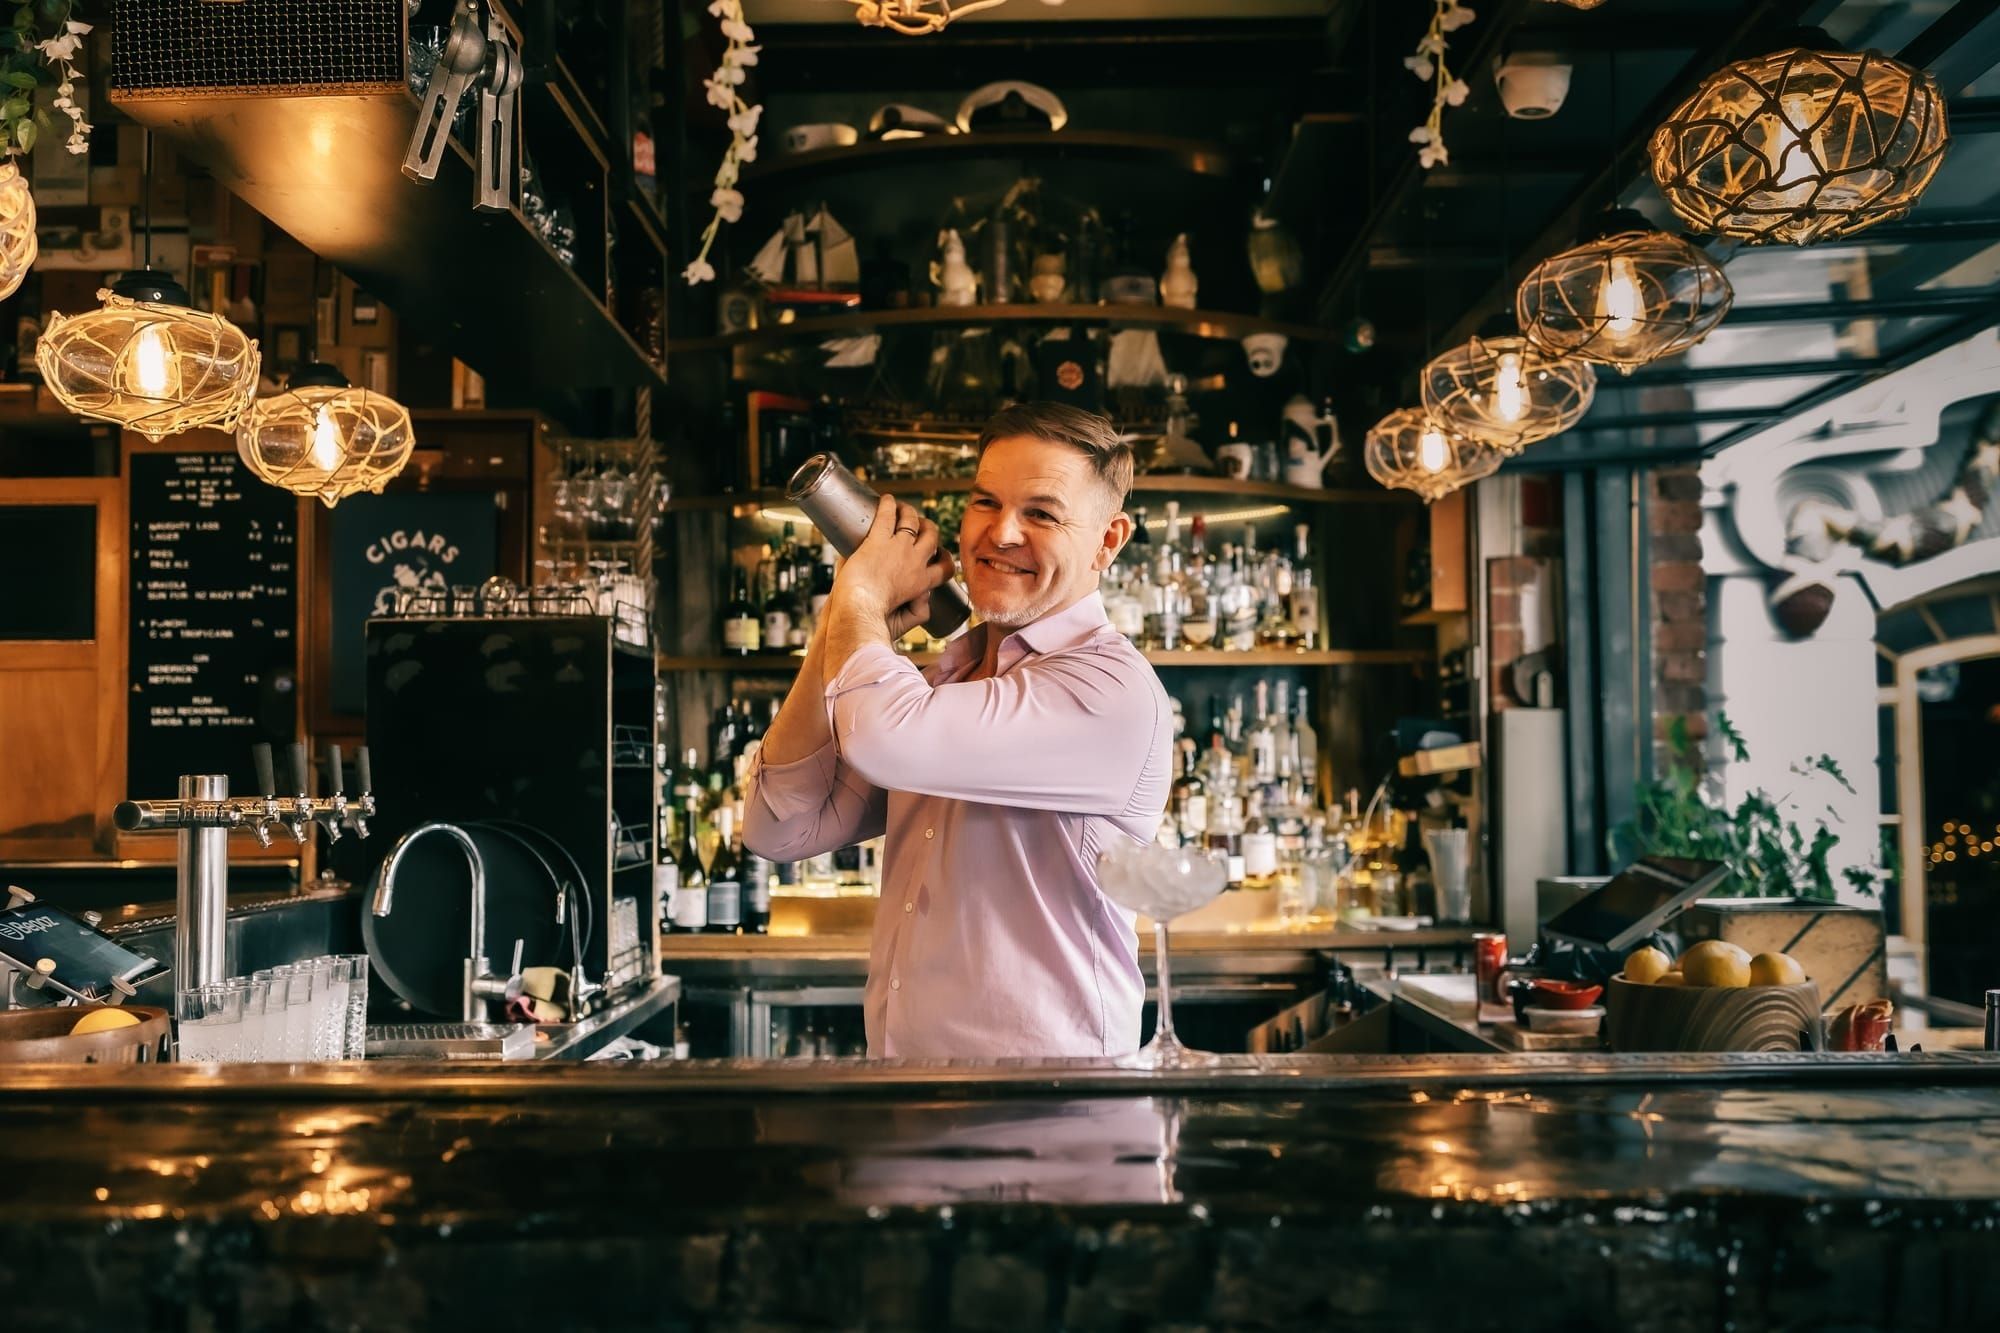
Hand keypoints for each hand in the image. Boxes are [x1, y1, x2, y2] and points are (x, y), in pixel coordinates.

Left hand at [830, 494, 955, 637]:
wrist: (858, 610)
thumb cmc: (875, 620)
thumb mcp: (907, 622)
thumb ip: (918, 612)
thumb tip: (924, 599)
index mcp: (922, 582)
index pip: (945, 567)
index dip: (942, 557)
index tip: (935, 554)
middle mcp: (915, 561)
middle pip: (931, 536)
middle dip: (928, 528)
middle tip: (919, 526)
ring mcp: (897, 547)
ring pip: (912, 520)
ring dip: (909, 512)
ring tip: (902, 509)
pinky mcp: (877, 540)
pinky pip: (887, 515)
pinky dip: (888, 504)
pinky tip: (887, 499)